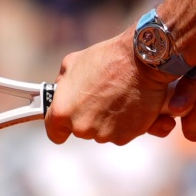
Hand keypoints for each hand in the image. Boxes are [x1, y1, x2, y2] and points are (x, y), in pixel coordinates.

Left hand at [45, 32, 177, 143]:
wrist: (141, 61)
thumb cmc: (106, 58)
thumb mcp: (72, 63)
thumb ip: (62, 84)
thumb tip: (61, 92)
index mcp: (62, 112)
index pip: (55, 134)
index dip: (60, 128)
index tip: (67, 123)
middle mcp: (81, 128)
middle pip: (81, 130)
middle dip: (88, 117)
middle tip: (100, 97)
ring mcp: (103, 135)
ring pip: (101, 132)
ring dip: (107, 120)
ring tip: (117, 97)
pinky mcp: (124, 137)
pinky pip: (121, 133)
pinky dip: (125, 123)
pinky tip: (128, 104)